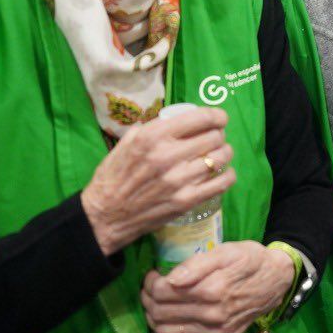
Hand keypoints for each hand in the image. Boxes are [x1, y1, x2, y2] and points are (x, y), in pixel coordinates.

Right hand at [81, 107, 234, 255]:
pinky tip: (222, 173)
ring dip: (224, 153)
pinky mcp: (185, 201)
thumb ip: (151, 126)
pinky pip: (221, 183)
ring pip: (221, 157)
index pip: (201, 118)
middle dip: (219, 135)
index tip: (219, 119)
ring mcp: (178, 180)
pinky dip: (228, 175)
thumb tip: (177, 117)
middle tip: (215, 139)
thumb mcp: (126, 142)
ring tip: (218, 155)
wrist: (104, 216)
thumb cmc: (113, 176)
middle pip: (215, 136)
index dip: (217, 116)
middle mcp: (167, 155)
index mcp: (153, 136)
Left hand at [142, 241, 294, 332]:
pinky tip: (170, 326)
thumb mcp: (227, 251)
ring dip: (154, 320)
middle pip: (160, 313)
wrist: (275, 281)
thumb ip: (197, 264)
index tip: (152, 276)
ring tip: (158, 306)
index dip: (150, 284)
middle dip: (148, 300)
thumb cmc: (249, 261)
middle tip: (151, 291)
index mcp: (213, 290)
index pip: (163, 292)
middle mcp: (213, 316)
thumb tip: (170, 279)